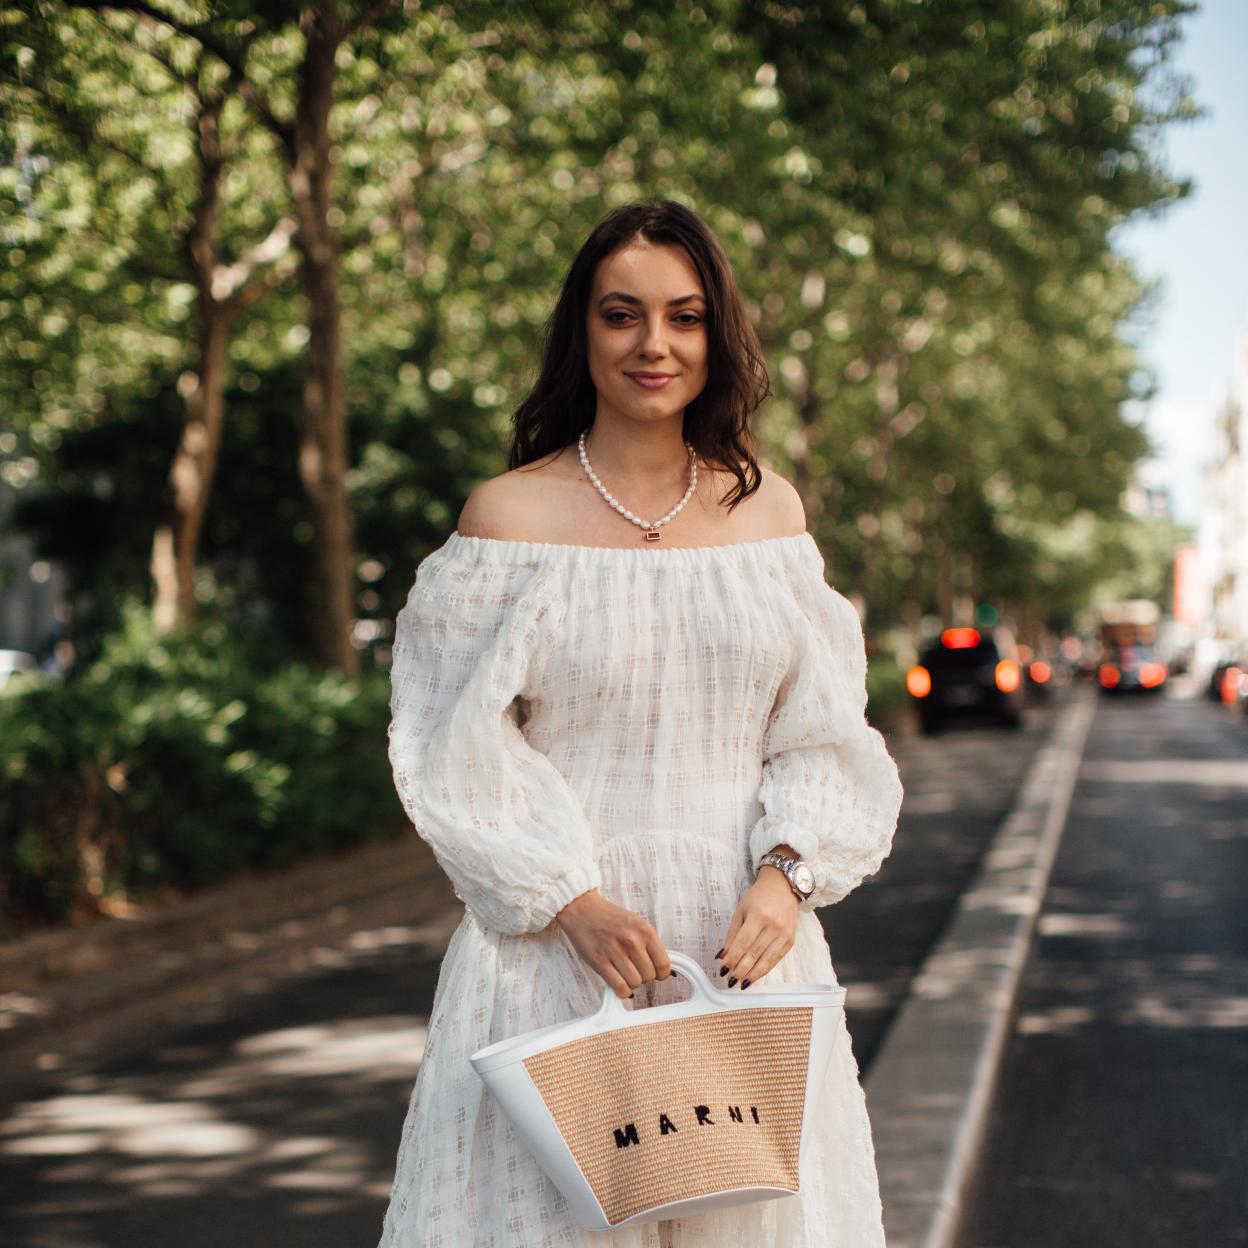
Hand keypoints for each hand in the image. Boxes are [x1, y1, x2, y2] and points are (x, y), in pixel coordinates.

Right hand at [555, 889, 671, 998]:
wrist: (582, 910)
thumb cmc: (609, 917)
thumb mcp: (636, 923)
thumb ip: (649, 943)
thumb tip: (661, 966)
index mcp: (645, 930)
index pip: (663, 964)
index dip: (662, 974)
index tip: (657, 974)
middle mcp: (632, 941)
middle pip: (649, 976)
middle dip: (644, 977)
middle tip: (636, 970)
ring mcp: (616, 952)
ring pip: (635, 983)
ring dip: (632, 983)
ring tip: (626, 974)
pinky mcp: (600, 962)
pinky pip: (619, 987)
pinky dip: (622, 991)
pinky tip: (619, 984)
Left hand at [717, 867, 797, 988]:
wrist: (783, 888)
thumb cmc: (759, 898)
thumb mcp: (741, 910)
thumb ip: (732, 934)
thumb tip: (724, 956)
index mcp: (758, 915)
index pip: (743, 942)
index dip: (732, 958)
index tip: (723, 969)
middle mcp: (773, 926)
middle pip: (754, 953)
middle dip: (740, 970)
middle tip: (730, 980)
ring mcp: (784, 934)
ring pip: (766, 960)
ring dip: (752, 974)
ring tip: (741, 983)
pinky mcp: (790, 941)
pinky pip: (776, 960)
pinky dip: (765, 970)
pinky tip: (755, 976)